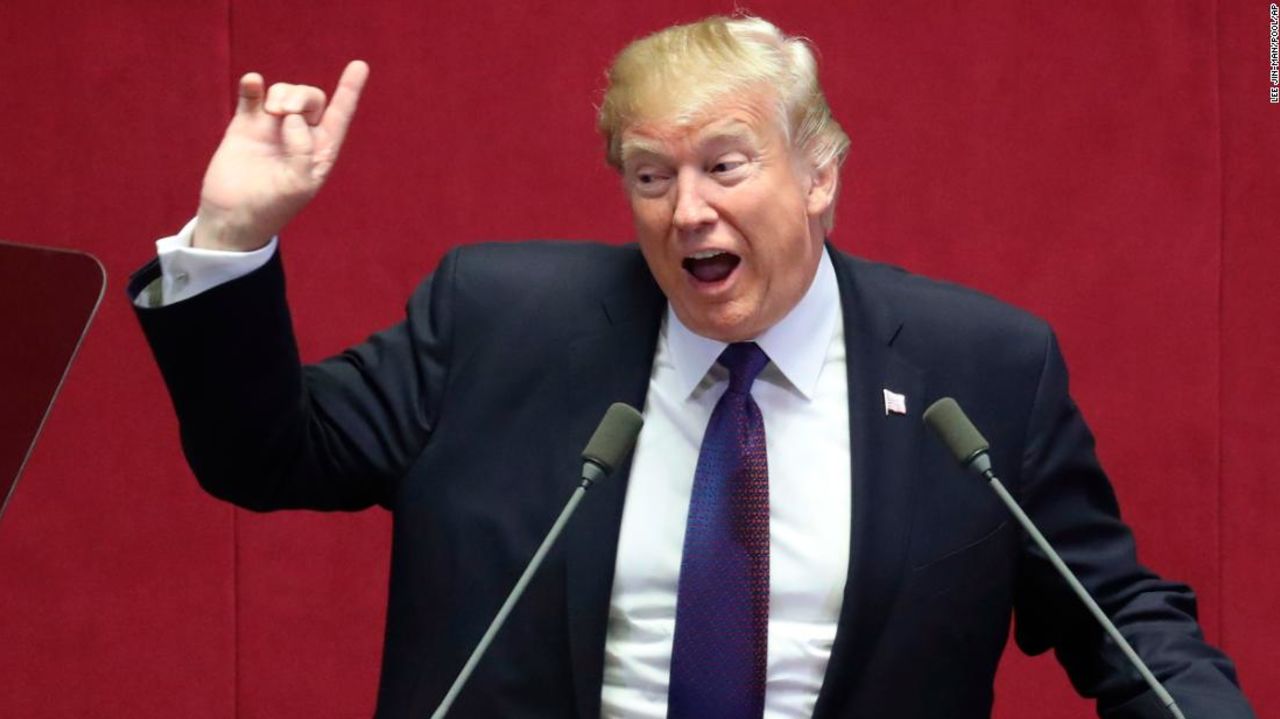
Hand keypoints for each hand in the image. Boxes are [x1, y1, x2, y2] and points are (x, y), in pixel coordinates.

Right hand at [193, 60, 369, 250]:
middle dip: (301, 96)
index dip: (349, 90)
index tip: (359, 65)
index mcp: (320, 151)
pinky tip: (253, 83)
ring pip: (284, 92)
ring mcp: (271, 128)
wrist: (232, 218)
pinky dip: (253, 85)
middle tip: (283, 112)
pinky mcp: (245, 125)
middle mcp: (299, 136)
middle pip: (311, 98)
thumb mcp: (297, 185)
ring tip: (270, 112)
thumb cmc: (271, 208)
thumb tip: (291, 118)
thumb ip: (302, 151)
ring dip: (281, 94)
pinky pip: (252, 95)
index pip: (340, 116)